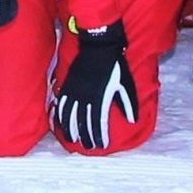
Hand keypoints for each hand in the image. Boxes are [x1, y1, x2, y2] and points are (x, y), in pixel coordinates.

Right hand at [50, 23, 138, 150]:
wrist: (99, 45)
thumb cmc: (116, 65)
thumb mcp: (126, 85)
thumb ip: (128, 104)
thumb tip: (132, 121)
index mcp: (101, 98)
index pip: (98, 122)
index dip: (99, 135)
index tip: (101, 145)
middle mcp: (85, 97)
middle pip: (83, 121)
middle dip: (86, 136)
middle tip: (88, 146)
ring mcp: (74, 91)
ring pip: (69, 115)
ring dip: (70, 129)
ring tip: (72, 140)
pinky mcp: (68, 84)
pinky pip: (61, 103)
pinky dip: (59, 115)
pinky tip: (60, 122)